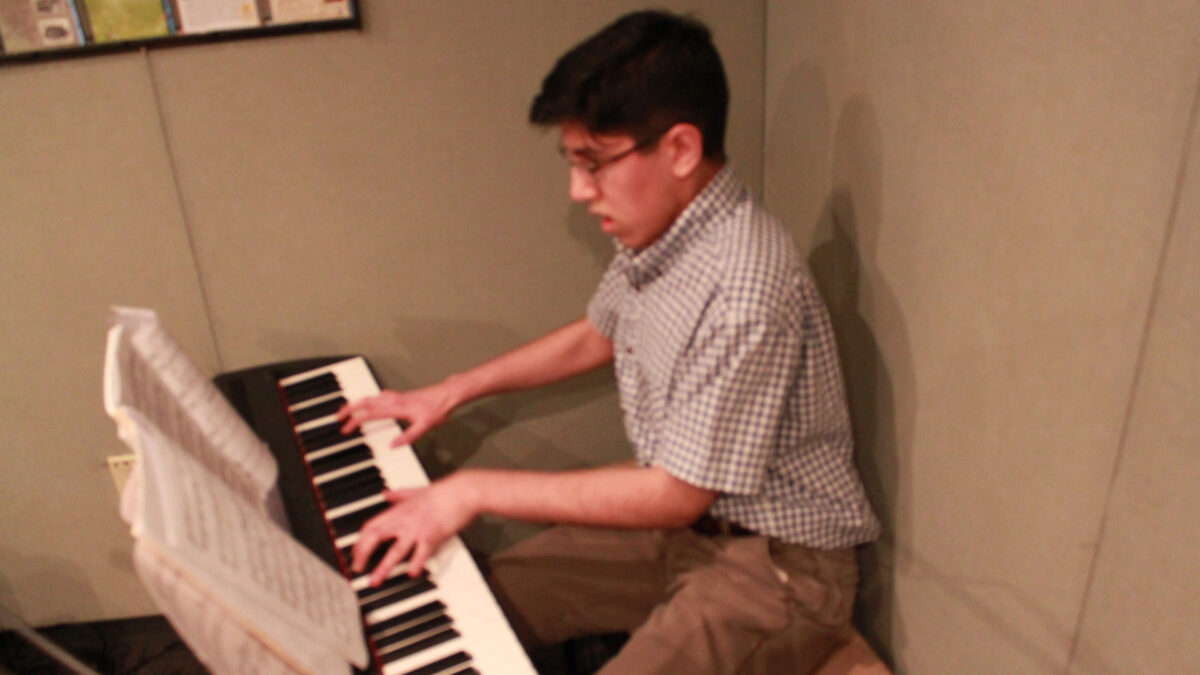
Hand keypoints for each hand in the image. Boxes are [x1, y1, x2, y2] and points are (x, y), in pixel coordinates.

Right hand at [337, 382, 456, 447]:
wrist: (447, 394)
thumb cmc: (438, 408)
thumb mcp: (425, 426)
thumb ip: (409, 436)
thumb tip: (393, 445)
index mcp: (396, 407)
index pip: (369, 413)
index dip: (355, 421)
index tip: (346, 429)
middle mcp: (393, 399)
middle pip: (364, 401)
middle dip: (348, 409)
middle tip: (337, 418)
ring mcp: (395, 396)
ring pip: (369, 398)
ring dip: (356, 404)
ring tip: (347, 412)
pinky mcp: (399, 396)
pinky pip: (377, 397)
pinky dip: (367, 401)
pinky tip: (368, 405)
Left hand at [350, 474, 477, 585]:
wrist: (463, 492)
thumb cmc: (443, 492)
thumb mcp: (416, 491)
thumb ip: (399, 494)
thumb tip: (386, 493)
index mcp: (399, 510)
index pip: (372, 526)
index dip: (360, 540)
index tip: (355, 552)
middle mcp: (405, 520)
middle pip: (376, 536)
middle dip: (363, 553)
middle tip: (357, 568)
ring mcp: (418, 529)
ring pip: (395, 550)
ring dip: (383, 567)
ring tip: (375, 581)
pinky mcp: (432, 535)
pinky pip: (421, 553)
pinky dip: (415, 564)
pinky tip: (412, 574)